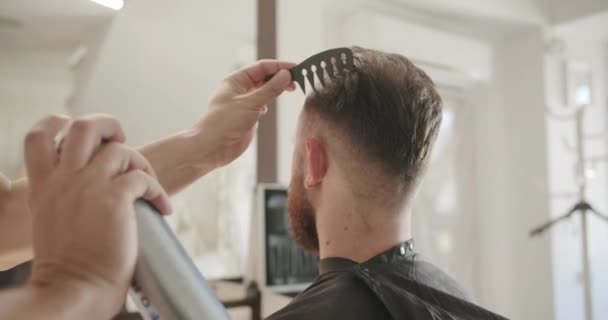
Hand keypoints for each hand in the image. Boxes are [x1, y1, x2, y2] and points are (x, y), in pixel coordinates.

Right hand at [24, 115, 170, 317]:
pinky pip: (143, 178)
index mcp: (43, 186)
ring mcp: (88, 186)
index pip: (39, 136)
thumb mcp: (52, 221)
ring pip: (120, 149)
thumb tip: (90, 188)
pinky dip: (158, 190)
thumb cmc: (68, 266)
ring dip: (140, 163)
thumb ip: (65, 197)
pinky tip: (163, 208)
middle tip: (121, 142)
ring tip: (148, 184)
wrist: (74, 290)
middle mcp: (63, 179)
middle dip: (108, 125)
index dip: (59, 123)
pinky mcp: (115, 198)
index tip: (77, 129)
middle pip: (83, 127)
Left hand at [196, 60, 295, 167]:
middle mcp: (239, 89)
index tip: (296, 68)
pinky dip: (269, 102)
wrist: (212, 148)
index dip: (279, 66)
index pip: (261, 67)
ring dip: (276, 89)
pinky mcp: (247, 116)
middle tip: (297, 81)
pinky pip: (261, 104)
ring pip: (264, 90)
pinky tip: (272, 106)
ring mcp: (243, 103)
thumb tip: (285, 75)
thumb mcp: (250, 103)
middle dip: (280, 77)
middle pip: (264, 77)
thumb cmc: (224, 123)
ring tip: (291, 89)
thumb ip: (270, 89)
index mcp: (235, 80)